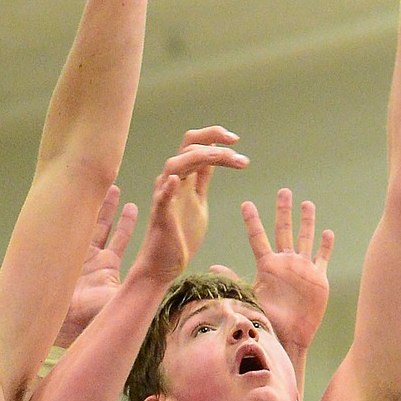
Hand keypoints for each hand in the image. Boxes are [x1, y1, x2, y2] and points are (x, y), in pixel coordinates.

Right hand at [55, 187, 139, 345]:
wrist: (65, 321)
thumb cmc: (92, 315)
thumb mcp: (118, 299)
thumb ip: (133, 290)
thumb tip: (155, 287)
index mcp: (108, 267)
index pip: (120, 238)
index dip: (126, 222)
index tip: (133, 205)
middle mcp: (93, 258)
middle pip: (103, 226)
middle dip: (108, 207)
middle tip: (114, 186)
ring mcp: (77, 255)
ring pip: (85, 224)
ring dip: (91, 206)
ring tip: (96, 186)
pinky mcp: (63, 254)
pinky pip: (70, 229)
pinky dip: (73, 214)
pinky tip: (76, 196)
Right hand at [133, 133, 248, 285]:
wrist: (166, 264)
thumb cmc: (181, 235)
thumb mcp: (198, 200)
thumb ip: (203, 178)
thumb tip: (215, 157)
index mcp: (184, 177)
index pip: (197, 144)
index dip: (214, 136)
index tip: (236, 140)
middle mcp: (172, 181)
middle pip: (188, 146)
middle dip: (215, 144)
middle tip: (239, 154)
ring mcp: (165, 196)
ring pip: (175, 164)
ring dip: (201, 157)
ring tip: (223, 157)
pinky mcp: (161, 216)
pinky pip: (161, 198)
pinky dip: (167, 187)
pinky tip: (175, 180)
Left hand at [232, 192, 331, 351]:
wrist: (290, 337)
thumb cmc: (267, 321)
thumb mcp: (249, 298)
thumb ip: (234, 281)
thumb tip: (212, 268)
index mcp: (267, 266)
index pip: (258, 238)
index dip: (253, 221)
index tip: (246, 204)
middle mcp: (285, 263)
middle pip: (283, 231)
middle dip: (284, 211)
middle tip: (283, 191)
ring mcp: (302, 268)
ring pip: (305, 238)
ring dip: (306, 221)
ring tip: (307, 203)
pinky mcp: (318, 278)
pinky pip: (322, 257)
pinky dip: (325, 245)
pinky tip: (328, 232)